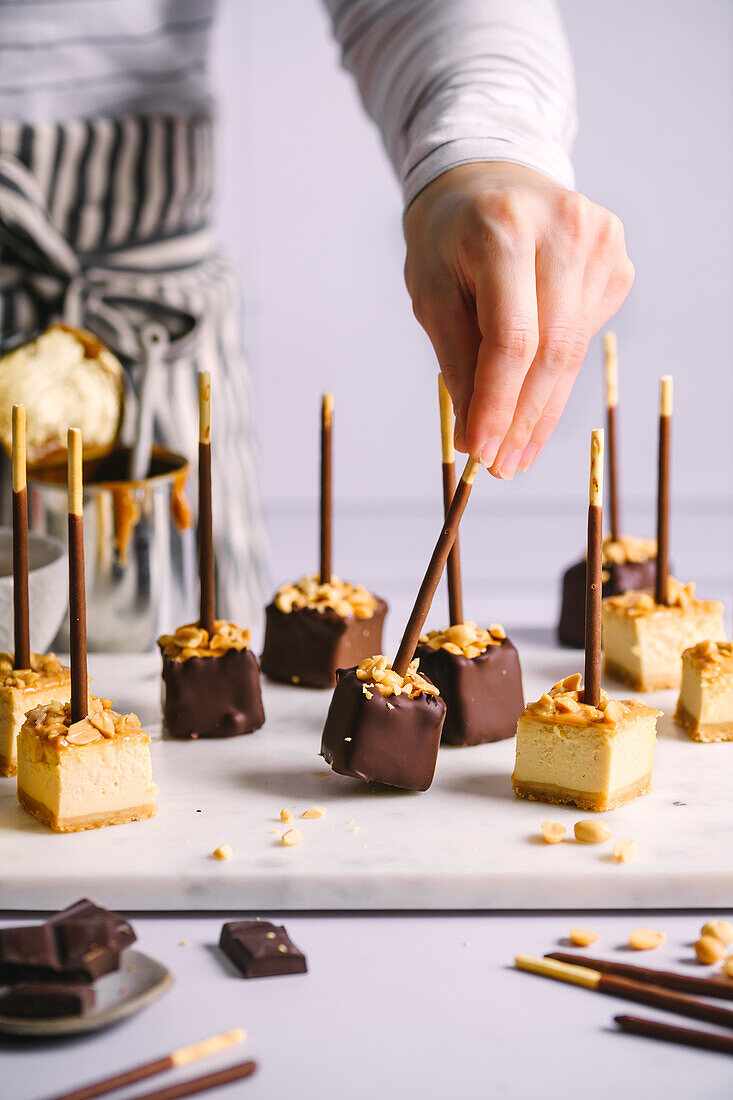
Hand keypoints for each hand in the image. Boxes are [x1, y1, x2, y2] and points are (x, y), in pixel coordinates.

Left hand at [403, 162, 633, 477]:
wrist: (490, 176)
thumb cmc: (449, 237)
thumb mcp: (431, 292)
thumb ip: (456, 359)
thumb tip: (474, 434)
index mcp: (504, 229)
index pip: (512, 338)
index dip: (498, 404)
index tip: (481, 453)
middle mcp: (564, 228)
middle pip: (552, 350)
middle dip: (524, 419)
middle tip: (502, 466)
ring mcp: (600, 241)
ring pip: (574, 350)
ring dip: (544, 407)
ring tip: (516, 450)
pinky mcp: (616, 258)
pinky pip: (584, 334)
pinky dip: (556, 371)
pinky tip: (533, 387)